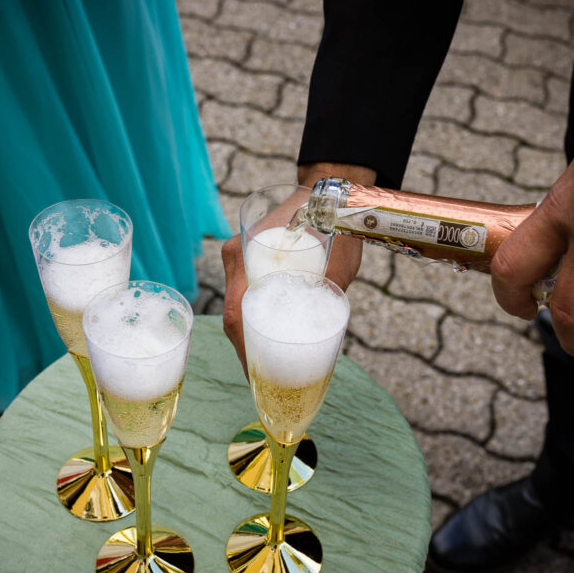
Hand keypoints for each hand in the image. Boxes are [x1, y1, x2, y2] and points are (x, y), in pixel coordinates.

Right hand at [222, 163, 373, 375]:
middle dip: (247, 353)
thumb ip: (329, 285)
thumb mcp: (338, 257)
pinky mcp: (252, 264)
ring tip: (267, 372)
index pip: (237, 313)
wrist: (330, 189)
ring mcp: (242, 260)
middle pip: (235, 317)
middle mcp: (238, 256)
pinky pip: (248, 299)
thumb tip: (327, 327)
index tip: (257, 375)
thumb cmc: (336, 220)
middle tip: (265, 384)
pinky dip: (255, 323)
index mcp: (247, 253)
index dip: (245, 349)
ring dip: (249, 341)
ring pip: (240, 311)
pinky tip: (267, 346)